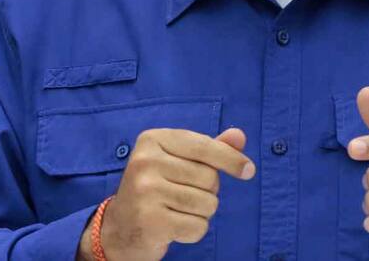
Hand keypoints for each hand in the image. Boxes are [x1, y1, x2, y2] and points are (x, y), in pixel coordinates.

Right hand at [80, 127, 254, 260]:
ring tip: (176, 211)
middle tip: (182, 195)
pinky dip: (193, 231)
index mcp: (153, 139)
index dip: (231, 159)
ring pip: (207, 203)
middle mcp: (146, 161)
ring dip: (201, 213)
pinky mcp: (151, 220)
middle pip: (209, 177)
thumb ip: (209, 148)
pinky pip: (198, 226)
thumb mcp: (178, 161)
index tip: (249, 170)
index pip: (204, 146)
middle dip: (207, 191)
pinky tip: (174, 226)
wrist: (119, 229)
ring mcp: (146, 191)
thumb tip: (239, 136)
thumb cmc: (156, 189)